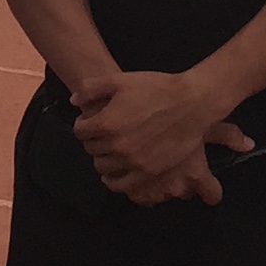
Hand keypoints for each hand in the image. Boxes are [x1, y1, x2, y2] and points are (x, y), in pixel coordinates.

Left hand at [71, 68, 253, 206]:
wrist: (191, 103)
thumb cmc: (156, 88)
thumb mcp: (119, 80)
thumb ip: (91, 89)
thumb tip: (74, 101)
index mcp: (106, 123)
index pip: (80, 131)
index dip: (84, 124)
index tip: (92, 121)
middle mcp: (116, 145)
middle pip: (91, 149)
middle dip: (93, 140)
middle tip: (103, 133)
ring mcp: (133, 161)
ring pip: (103, 167)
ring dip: (103, 158)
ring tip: (111, 150)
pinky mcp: (148, 171)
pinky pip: (121, 185)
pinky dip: (114, 180)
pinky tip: (115, 172)